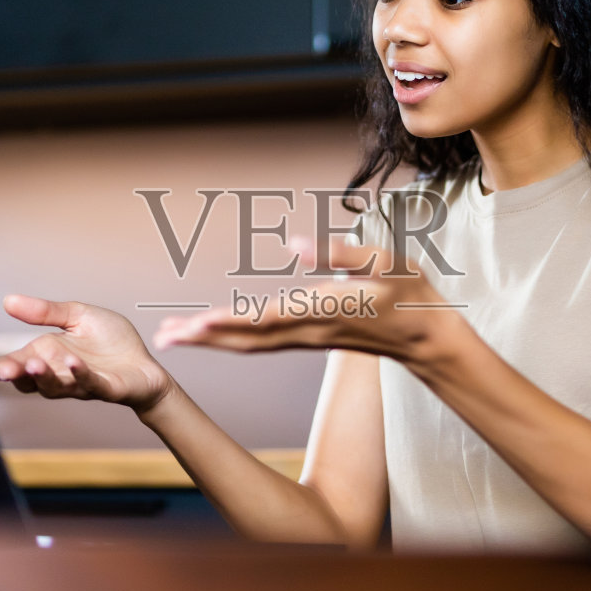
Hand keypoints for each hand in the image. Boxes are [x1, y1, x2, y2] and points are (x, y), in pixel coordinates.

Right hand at [0, 296, 174, 412]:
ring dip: (44, 375)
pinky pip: (89, 383)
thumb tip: (8, 301)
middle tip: (2, 370)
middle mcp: (58, 372)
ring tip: (34, 362)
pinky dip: (80, 375)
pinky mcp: (105, 387)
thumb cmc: (111, 342)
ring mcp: (80, 383)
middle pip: (29, 378)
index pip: (14, 363)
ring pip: (55, 384)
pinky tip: (73, 364)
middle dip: (15, 374)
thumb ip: (45, 312)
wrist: (145, 364)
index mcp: (47, 354)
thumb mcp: (76, 316)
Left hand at [151, 236, 453, 360]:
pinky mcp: (307, 339)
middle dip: (204, 339)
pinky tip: (210, 336)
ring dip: (210, 343)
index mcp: (324, 309)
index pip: (268, 318)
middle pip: (246, 338)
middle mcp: (309, 330)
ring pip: (250, 345)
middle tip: (164, 338)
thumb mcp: (386, 261)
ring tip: (172, 338)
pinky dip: (230, 342)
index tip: (196, 324)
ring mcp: (306, 338)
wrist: (425, 338)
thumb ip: (340, 253)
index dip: (230, 321)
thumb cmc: (410, 293)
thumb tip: (294, 244)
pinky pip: (260, 345)